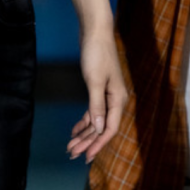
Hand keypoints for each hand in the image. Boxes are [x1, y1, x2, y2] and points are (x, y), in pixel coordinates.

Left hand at [67, 30, 126, 162]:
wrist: (95, 32)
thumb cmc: (97, 55)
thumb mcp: (95, 81)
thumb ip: (97, 106)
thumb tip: (101, 129)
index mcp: (118, 100)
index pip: (110, 129)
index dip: (98, 144)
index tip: (87, 156)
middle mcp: (114, 101)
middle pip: (101, 128)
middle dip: (87, 142)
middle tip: (72, 153)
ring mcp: (106, 96)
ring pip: (96, 121)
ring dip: (84, 134)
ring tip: (70, 146)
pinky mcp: (98, 90)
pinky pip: (92, 112)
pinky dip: (84, 122)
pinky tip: (75, 130)